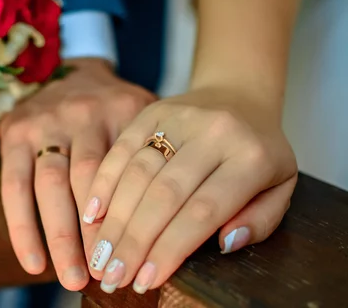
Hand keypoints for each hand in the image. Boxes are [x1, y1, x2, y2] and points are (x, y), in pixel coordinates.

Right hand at [0, 58, 155, 289]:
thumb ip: (168, 155)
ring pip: (52, 185)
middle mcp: (86, 112)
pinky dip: (22, 226)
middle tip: (107, 274)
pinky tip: (33, 262)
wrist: (72, 67)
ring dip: (61, 236)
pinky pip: (14, 185)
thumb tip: (210, 223)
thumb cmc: (119, 108)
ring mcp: (48, 121)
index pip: (133, 170)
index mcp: (128, 109)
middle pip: (91, 180)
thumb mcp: (151, 115)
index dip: (135, 218)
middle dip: (98, 233)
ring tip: (72, 279)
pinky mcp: (16, 132)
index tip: (144, 260)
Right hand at [81, 86, 296, 292]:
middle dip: (134, 240)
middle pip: (165, 193)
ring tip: (100, 255)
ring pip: (138, 172)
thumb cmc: (258, 151)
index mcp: (251, 156)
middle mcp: (213, 132)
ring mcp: (178, 117)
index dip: (171, 248)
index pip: (204, 210)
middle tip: (113, 275)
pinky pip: (121, 148)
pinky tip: (92, 214)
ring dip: (114, 218)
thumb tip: (225, 243)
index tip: (146, 279)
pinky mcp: (150, 110)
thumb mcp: (280, 187)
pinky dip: (103, 183)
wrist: (237, 93)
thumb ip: (260, 220)